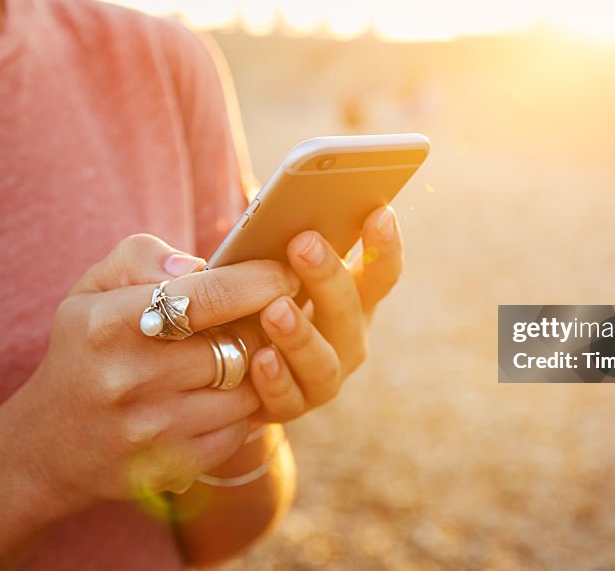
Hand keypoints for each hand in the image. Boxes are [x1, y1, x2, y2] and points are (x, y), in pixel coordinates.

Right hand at [11, 234, 298, 508]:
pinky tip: (218, 396)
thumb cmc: (85, 350)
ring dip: (253, 369)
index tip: (284, 273)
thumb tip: (198, 264)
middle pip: (238, 342)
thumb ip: (141, 256)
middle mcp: (130, 379)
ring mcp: (152, 429)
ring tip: (237, 354)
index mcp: (110, 324)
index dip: (260, 281)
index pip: (210, 295)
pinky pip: (238, 429)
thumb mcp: (92, 290)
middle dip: (261, 325)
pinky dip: (238, 410)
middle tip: (265, 315)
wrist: (48, 444)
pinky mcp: (172, 466)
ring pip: (246, 389)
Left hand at [245, 206, 402, 421]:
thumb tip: (278, 208)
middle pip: (351, 309)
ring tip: (275, 309)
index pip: (381, 273)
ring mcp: (325, 376)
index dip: (385, 246)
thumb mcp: (268, 266)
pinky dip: (276, 379)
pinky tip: (260, 358)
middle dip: (328, 275)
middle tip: (303, 243)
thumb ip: (279, 242)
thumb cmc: (254, 297)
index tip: (379, 212)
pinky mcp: (291, 406)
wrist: (229, 364)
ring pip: (324, 361)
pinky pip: (288, 398)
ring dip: (301, 335)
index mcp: (353, 298)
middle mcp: (349, 338)